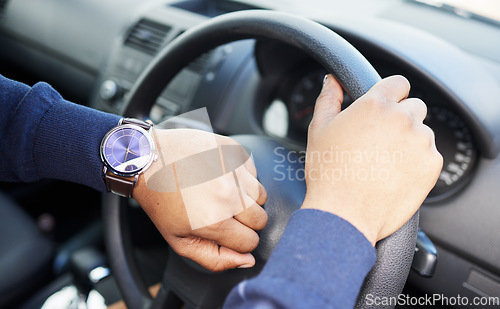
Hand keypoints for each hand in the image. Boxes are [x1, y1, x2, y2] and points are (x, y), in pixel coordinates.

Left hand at [133, 129, 267, 270]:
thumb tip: (247, 260)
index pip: (250, 242)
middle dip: (245, 222)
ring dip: (246, 199)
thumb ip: (215, 259)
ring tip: (221, 194)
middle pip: (261, 220)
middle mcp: (228, 195)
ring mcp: (233, 170)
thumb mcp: (180, 240)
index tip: (224, 231)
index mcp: (214, 221)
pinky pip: (254, 173)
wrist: (150, 160)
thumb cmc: (162, 200)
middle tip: (222, 213)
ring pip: (262, 196)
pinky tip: (221, 176)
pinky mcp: (235, 152)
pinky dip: (242, 177)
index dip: (237, 241)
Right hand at [302, 75, 442, 245]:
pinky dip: (417, 163)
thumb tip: (333, 80)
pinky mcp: (432, 164)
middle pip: (415, 106)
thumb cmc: (328, 172)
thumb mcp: (319, 129)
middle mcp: (402, 118)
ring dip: (409, 141)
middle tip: (381, 141)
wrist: (344, 213)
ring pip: (423, 132)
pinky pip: (430, 155)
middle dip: (401, 119)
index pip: (399, 83)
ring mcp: (420, 141)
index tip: (386, 108)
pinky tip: (395, 174)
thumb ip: (328, 98)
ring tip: (386, 162)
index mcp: (375, 105)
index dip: (391, 94)